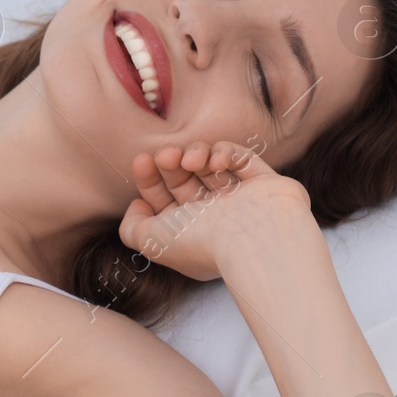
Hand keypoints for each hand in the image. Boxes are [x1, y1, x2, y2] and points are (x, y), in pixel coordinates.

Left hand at [118, 140, 311, 281]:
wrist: (253, 240)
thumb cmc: (201, 243)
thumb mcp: (151, 241)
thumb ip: (132, 228)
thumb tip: (137, 206)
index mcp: (191, 234)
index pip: (165, 200)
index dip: (150, 178)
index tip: (142, 161)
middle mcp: (217, 218)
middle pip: (185, 179)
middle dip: (170, 163)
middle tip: (165, 155)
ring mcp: (242, 200)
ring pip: (211, 165)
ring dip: (196, 154)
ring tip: (191, 160)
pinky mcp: (264, 182)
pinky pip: (241, 158)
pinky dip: (226, 153)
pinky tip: (218, 162)